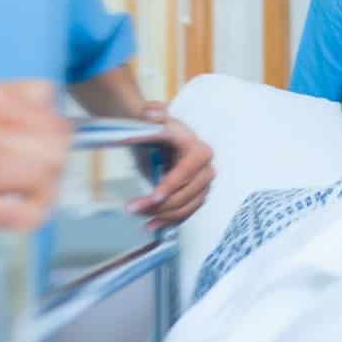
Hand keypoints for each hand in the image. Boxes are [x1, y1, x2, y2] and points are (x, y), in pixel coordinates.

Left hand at [127, 104, 215, 231]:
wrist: (152, 136)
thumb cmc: (151, 127)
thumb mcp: (149, 117)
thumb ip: (150, 114)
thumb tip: (153, 115)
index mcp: (198, 148)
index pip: (187, 170)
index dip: (171, 185)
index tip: (153, 196)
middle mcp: (205, 168)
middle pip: (189, 193)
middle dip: (163, 204)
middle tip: (136, 208)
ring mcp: (202, 184)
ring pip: (187, 206)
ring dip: (164, 215)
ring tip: (140, 217)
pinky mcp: (194, 196)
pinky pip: (185, 213)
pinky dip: (169, 222)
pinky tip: (151, 226)